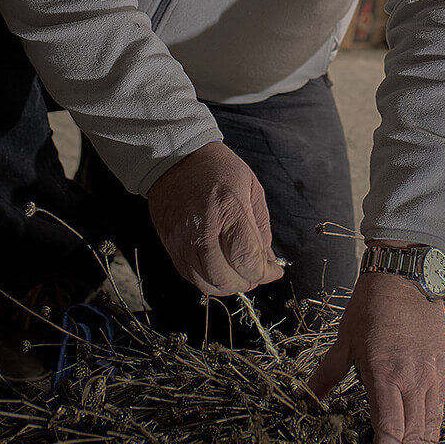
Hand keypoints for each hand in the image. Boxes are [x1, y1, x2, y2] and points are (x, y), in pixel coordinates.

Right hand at [147, 142, 284, 295]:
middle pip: (225, 279)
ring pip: (206, 283)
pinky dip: (207, 279)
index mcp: (228, 211)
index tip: (274, 271)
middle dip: (246, 282)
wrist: (174, 158)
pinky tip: (217, 267)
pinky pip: (189, 276)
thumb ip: (261, 227)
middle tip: (255, 272)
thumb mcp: (251, 188)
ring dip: (226, 285)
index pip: (247, 260)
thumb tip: (268, 260)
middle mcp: (203, 230)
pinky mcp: (170, 246)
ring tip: (236, 272)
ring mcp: (182, 241)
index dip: (265, 273)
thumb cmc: (216, 169)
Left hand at [307, 270, 444, 443]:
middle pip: (412, 438)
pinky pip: (440, 408)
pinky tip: (425, 442)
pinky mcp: (444, 369)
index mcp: (385, 374)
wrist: (407, 276)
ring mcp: (432, 376)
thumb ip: (327, 374)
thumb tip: (305, 396)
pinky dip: (433, 430)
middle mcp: (413, 380)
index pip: (388, 430)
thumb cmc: (371, 307)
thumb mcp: (344, 341)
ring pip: (431, 427)